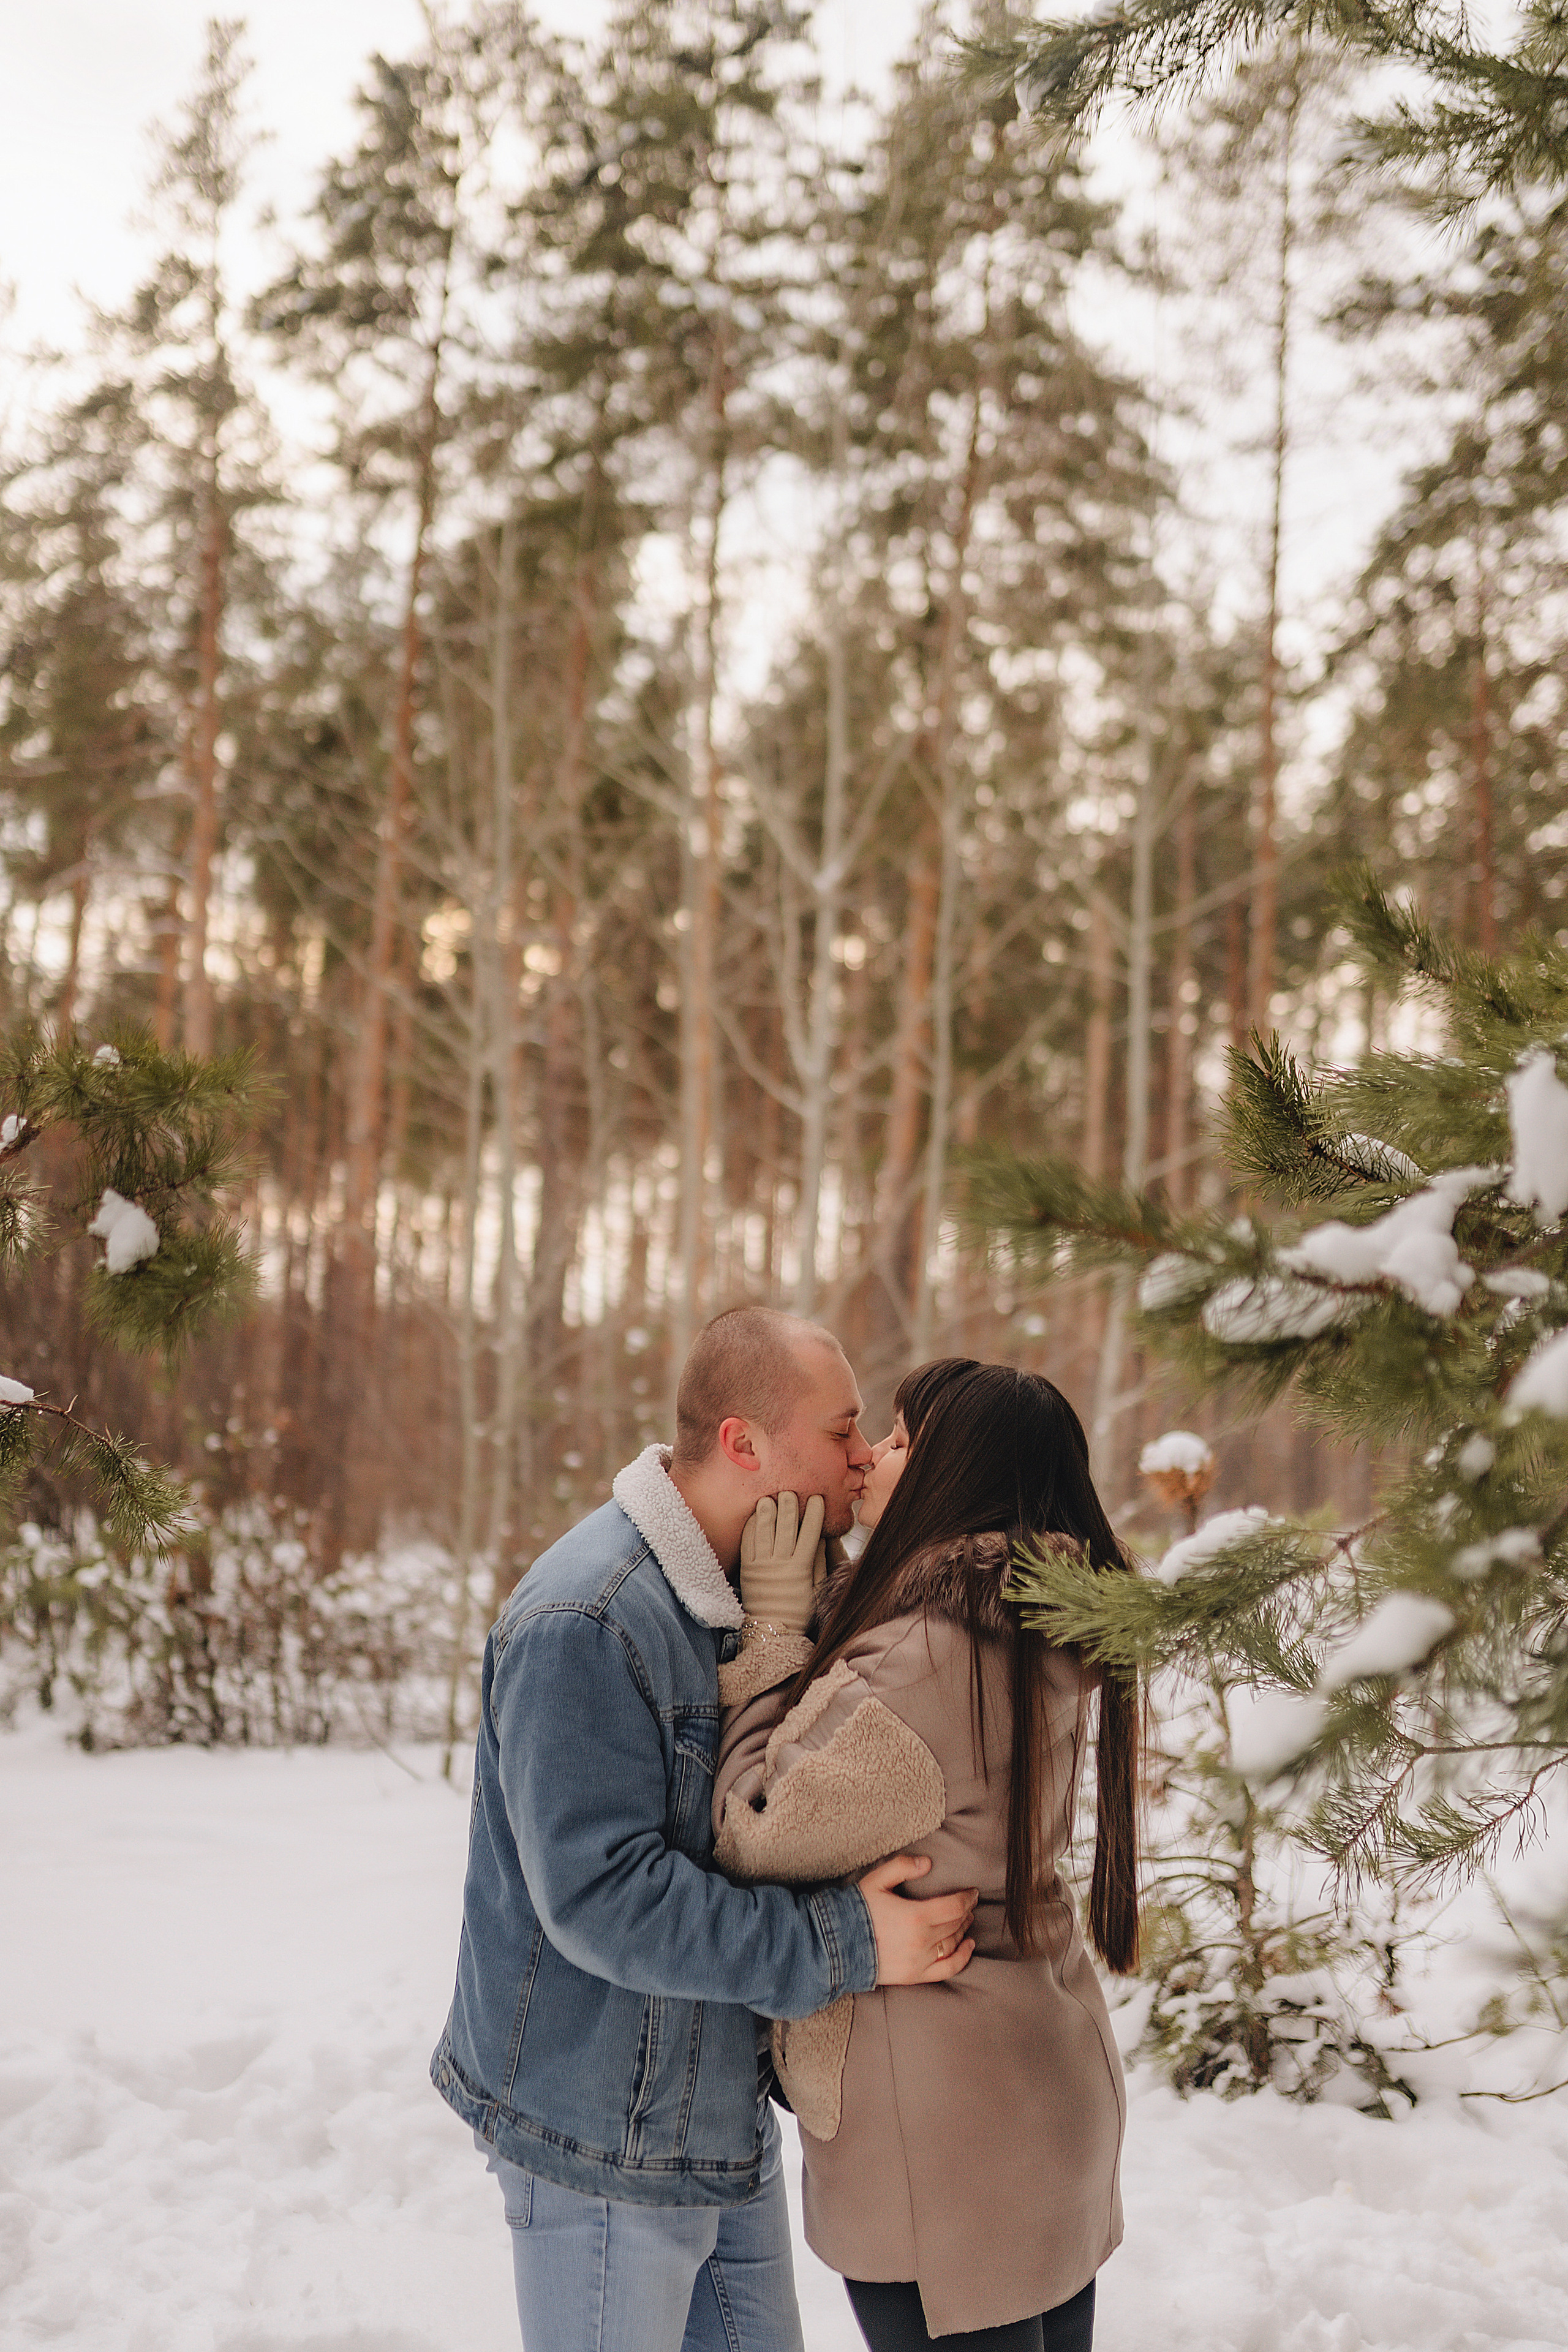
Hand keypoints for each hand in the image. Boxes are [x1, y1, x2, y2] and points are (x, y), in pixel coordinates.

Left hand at [738, 1490, 826, 1636]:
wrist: (771, 1630)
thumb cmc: (798, 1611)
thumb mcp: (816, 1588)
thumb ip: (818, 1562)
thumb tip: (820, 1537)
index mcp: (801, 1569)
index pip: (810, 1534)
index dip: (814, 1514)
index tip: (817, 1499)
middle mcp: (780, 1564)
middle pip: (786, 1527)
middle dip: (789, 1506)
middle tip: (791, 1491)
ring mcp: (762, 1566)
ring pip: (764, 1532)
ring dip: (767, 1512)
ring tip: (770, 1497)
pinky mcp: (747, 1569)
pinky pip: (748, 1543)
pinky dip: (752, 1527)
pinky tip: (756, 1516)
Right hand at [858, 1854, 976, 1985]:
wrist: (837, 1946)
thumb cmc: (856, 1910)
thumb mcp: (876, 1880)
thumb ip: (902, 1866)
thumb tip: (927, 1863)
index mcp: (915, 1916)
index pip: (953, 1906)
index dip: (967, 1898)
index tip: (972, 1892)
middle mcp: (922, 1940)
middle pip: (955, 1924)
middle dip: (965, 1911)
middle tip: (968, 1903)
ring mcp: (920, 1961)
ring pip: (953, 1943)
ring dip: (963, 1929)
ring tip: (965, 1919)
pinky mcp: (915, 1975)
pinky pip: (947, 1969)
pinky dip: (962, 1958)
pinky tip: (968, 1946)